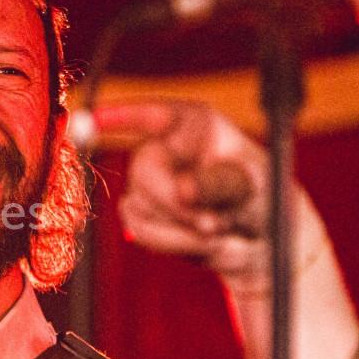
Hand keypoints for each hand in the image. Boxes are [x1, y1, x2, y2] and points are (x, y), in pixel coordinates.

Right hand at [100, 100, 276, 283]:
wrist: (262, 241)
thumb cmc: (265, 199)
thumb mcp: (255, 186)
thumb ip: (219, 184)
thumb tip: (183, 189)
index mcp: (195, 125)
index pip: (154, 115)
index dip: (122, 115)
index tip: (94, 119)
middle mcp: (165, 146)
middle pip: (143, 171)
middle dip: (174, 203)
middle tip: (212, 224)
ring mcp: (149, 181)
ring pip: (140, 206)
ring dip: (181, 229)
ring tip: (219, 231)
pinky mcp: (142, 212)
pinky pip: (140, 230)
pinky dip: (172, 243)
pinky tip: (201, 242)